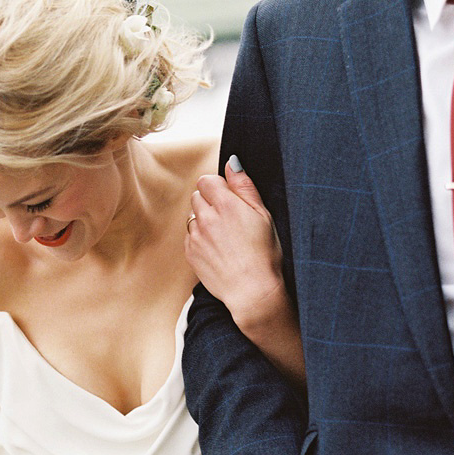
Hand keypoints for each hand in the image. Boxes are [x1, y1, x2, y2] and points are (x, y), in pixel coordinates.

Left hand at [186, 156, 305, 385]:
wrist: (251, 292)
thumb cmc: (264, 254)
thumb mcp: (263, 215)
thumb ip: (244, 186)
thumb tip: (231, 163)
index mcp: (226, 205)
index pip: (207, 180)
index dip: (219, 187)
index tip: (232, 201)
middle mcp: (206, 218)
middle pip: (197, 195)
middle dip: (210, 201)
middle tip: (230, 219)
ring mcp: (195, 236)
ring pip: (192, 215)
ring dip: (204, 220)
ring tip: (225, 236)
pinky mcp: (190, 252)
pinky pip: (190, 235)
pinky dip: (200, 237)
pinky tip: (218, 249)